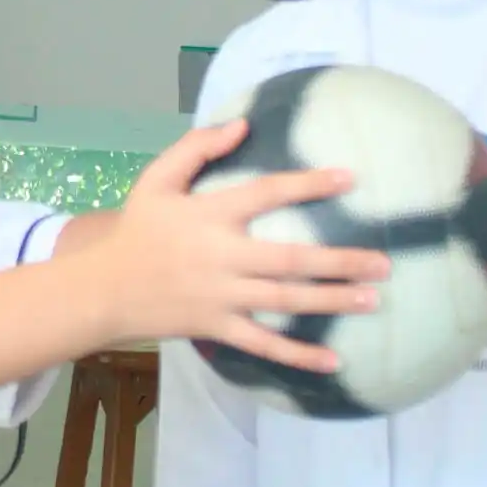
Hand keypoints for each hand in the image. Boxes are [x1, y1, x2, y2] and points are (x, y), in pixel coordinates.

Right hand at [87, 118, 389, 370]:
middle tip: (383, 262)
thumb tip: (243, 125)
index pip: (267, 194)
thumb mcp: (157, 179)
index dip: (308, 185)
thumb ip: (197, 148)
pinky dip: (298, 356)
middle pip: (290, 259)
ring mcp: (221, 297)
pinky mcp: (217, 328)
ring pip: (285, 300)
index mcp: (210, 215)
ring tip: (372, 299)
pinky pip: (263, 344)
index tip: (349, 178)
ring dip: (331, 301)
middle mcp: (221, 256)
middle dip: (340, 261)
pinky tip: (334, 361)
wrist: (103, 289)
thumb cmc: (138, 230)